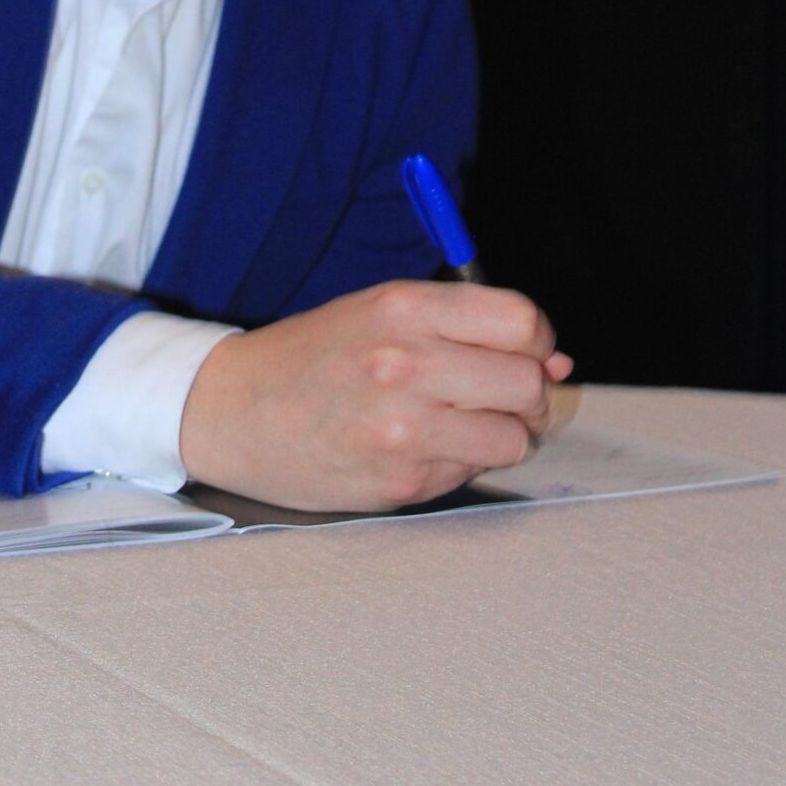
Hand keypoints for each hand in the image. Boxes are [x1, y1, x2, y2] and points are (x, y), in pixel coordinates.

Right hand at [179, 279, 572, 510]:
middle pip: (528, 382)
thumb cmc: (310, 358)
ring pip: (513, 437)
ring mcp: (404, 426)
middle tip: (497, 398)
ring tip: (456, 426)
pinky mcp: (400, 478)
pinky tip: (416, 449)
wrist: (230, 411)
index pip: (521, 322)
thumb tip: (556, 362)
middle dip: (525, 395)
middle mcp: (406, 362)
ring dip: (498, 435)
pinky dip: (459, 464)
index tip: (524, 353)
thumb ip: (462, 327)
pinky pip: (472, 472)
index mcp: (403, 307)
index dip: (536, 342)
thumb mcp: (378, 312)